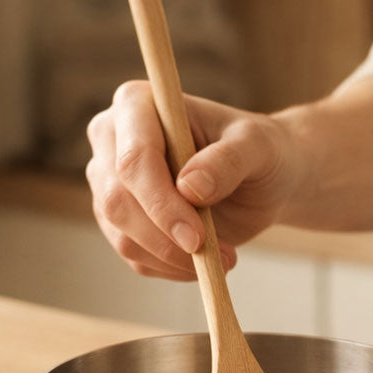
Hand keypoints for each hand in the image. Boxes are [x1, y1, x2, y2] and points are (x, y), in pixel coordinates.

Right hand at [86, 81, 302, 280]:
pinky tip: (205, 260)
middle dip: (166, 238)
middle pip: (117, 200)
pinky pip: (134, 255)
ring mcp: (110, 181)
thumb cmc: (259, 151)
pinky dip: (171, 267)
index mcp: (137, 104)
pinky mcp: (120, 219)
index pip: (134, 159)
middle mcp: (112, 140)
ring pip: (122, 235)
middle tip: (220, 257)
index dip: (161, 203)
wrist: (262, 179)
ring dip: (173, 259)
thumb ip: (227, 160)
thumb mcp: (257, 147)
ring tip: (225, 258)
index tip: (197, 237)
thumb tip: (190, 187)